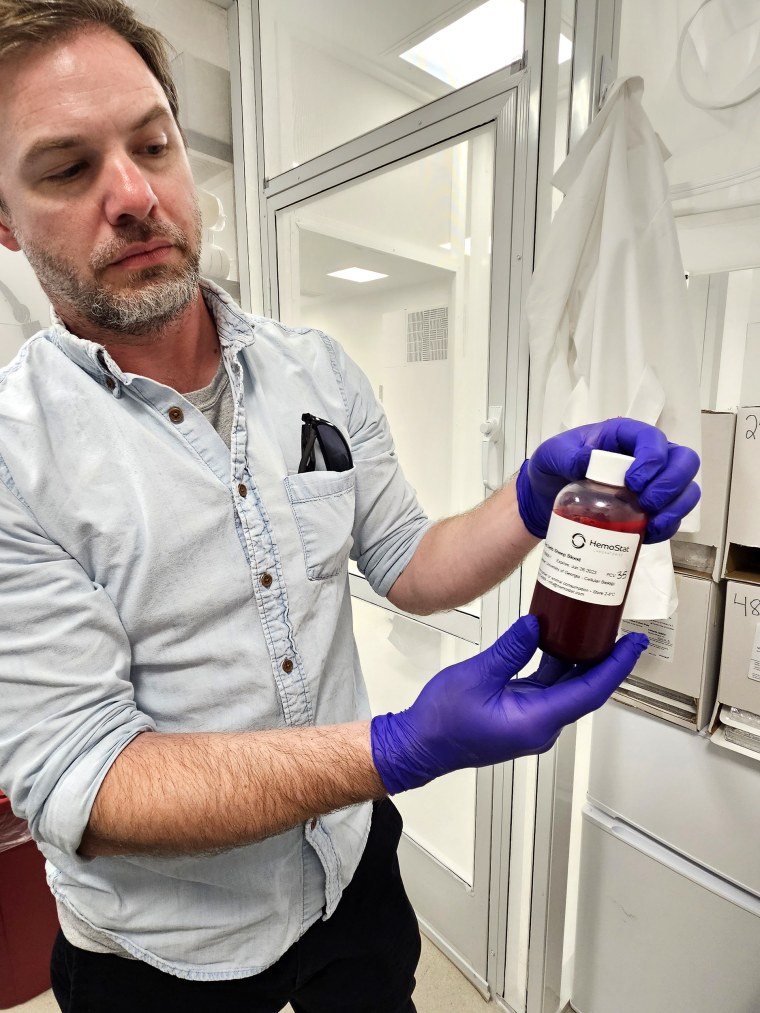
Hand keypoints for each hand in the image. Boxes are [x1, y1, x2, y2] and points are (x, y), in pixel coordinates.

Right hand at [370, 615, 647, 793]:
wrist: (419, 745)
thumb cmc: (442, 722)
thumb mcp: (476, 676)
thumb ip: (510, 650)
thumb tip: (534, 626)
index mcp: (536, 720)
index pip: (591, 691)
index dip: (617, 666)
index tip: (634, 645)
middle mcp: (541, 725)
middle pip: (585, 690)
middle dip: (605, 660)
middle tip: (620, 631)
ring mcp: (531, 722)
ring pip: (567, 688)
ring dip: (580, 661)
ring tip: (591, 630)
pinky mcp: (520, 716)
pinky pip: (548, 689)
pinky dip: (556, 666)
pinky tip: (555, 643)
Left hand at [515, 417, 700, 541]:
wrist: (546, 498)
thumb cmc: (552, 468)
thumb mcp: (552, 455)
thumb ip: (567, 456)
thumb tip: (588, 462)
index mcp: (624, 435)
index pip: (652, 438)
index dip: (652, 459)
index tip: (632, 481)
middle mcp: (646, 456)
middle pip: (684, 461)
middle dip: (671, 484)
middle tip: (647, 502)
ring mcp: (653, 482)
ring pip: (686, 489)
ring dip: (676, 508)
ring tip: (652, 523)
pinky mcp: (651, 508)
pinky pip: (674, 516)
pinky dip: (668, 526)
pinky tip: (648, 535)